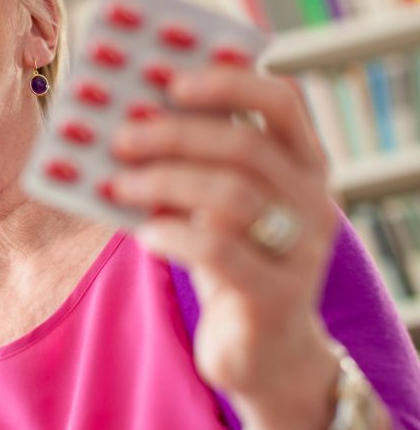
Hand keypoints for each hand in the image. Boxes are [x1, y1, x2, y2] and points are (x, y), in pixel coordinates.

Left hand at [107, 66, 340, 408]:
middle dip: (175, 134)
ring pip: (232, 196)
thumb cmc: (229, 261)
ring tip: (116, 183)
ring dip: (165, 182)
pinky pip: (221, 252)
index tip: (172, 76)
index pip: (283, 101)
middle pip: (246, 146)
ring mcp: (300, 250)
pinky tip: (141, 233)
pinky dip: (173, 234)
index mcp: (302, 163)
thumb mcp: (216, 205)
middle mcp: (312, 200)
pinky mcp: (276, 296)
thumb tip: (124, 117)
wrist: (264, 353)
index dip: (230, 81)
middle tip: (120, 135)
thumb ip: (192, 164)